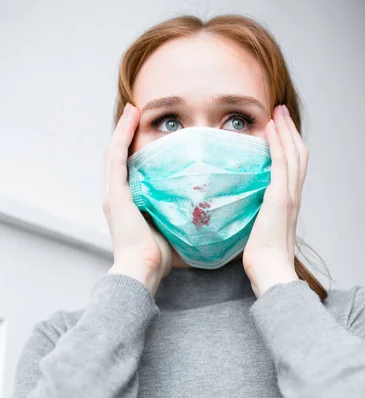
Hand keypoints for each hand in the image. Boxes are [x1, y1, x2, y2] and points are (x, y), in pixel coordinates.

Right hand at [103, 102, 172, 294]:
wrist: (142, 269)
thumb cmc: (158, 257)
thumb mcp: (169, 227)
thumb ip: (176, 214)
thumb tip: (200, 207)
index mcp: (127, 205)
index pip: (129, 170)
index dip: (134, 150)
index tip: (147, 134)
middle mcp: (115, 196)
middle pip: (118, 157)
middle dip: (127, 134)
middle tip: (137, 113)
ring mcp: (113, 194)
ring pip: (115, 152)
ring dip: (123, 129)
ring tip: (134, 109)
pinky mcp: (115, 193)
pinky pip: (117, 157)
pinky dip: (123, 135)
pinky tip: (131, 118)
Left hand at [242, 104, 308, 298]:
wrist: (270, 270)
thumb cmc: (263, 259)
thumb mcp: (258, 233)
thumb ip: (255, 219)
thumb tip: (240, 213)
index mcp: (290, 204)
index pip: (295, 168)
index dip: (289, 147)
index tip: (279, 131)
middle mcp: (294, 196)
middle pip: (299, 155)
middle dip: (290, 132)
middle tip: (280, 113)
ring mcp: (289, 195)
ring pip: (294, 154)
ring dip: (285, 131)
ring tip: (277, 113)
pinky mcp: (280, 198)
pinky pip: (281, 163)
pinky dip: (278, 143)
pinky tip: (270, 129)